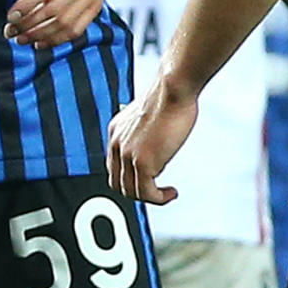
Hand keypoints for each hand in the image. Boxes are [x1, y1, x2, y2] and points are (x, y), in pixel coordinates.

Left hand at [1, 0, 118, 45]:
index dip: (27, 6)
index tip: (11, 16)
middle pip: (55, 10)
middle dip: (30, 24)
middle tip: (11, 31)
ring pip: (65, 24)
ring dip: (41, 35)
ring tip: (21, 39)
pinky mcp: (95, 8)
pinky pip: (76, 30)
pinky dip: (57, 40)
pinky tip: (40, 42)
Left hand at [108, 76, 197, 206]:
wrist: (173, 88)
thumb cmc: (170, 94)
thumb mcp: (149, 113)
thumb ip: (147, 128)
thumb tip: (157, 141)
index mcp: (116, 131)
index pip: (114, 165)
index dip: (129, 177)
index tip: (147, 179)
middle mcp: (117, 144)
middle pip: (117, 183)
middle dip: (137, 191)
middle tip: (156, 191)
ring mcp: (128, 155)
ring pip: (131, 192)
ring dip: (150, 198)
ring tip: (166, 194)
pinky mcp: (142, 162)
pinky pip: (146, 193)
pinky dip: (158, 199)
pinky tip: (170, 193)